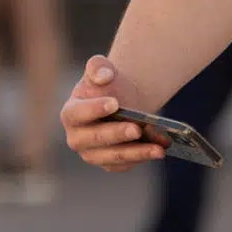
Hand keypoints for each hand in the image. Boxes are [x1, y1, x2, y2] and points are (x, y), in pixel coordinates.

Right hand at [60, 56, 166, 172]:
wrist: (121, 100)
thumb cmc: (107, 85)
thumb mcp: (101, 69)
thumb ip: (98, 67)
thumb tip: (104, 76)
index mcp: (71, 114)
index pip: (77, 114)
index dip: (94, 109)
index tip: (114, 103)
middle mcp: (78, 138)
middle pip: (96, 139)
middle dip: (117, 134)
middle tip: (137, 128)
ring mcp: (93, 153)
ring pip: (113, 157)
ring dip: (137, 153)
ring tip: (158, 149)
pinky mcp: (110, 163)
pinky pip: (126, 164)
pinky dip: (143, 157)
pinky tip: (160, 149)